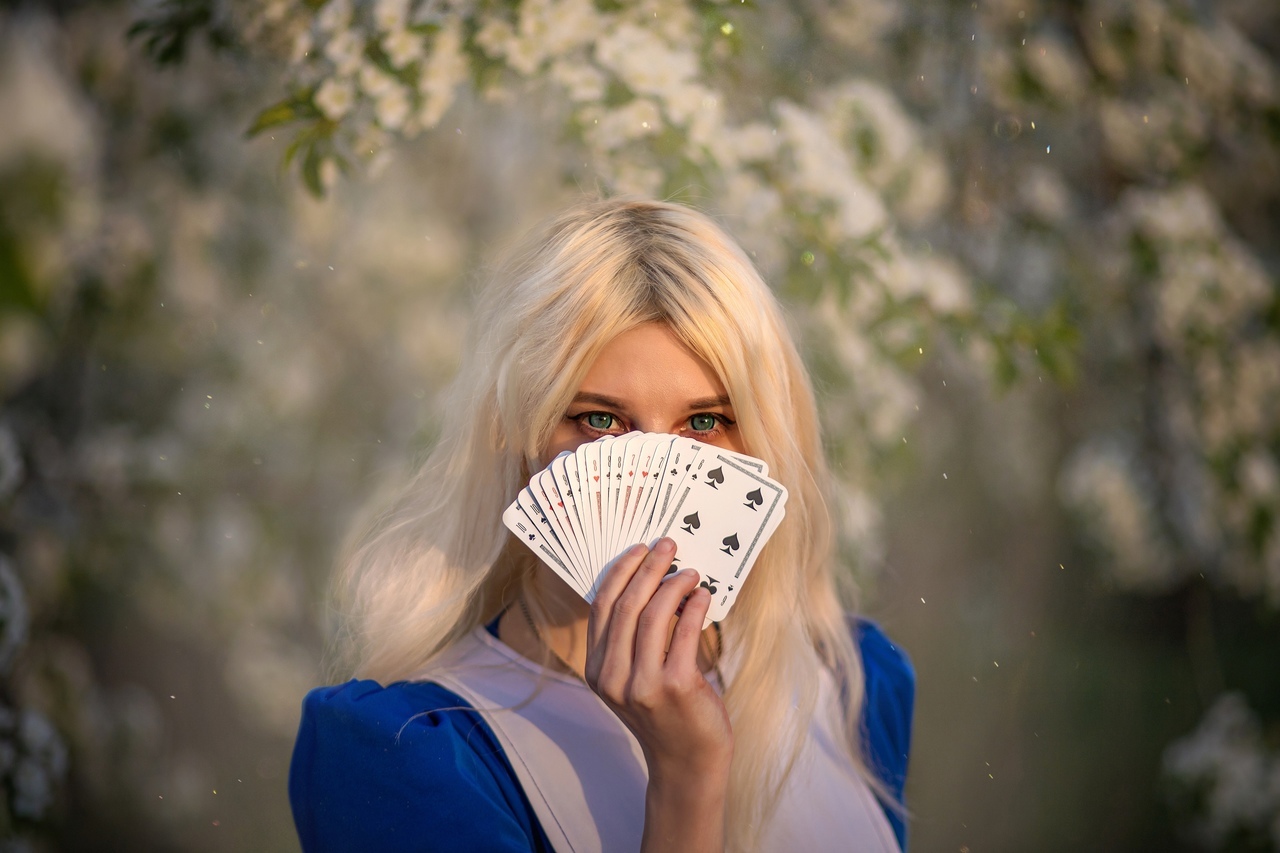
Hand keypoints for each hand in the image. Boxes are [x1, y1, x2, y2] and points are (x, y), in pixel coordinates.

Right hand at [585, 539, 731, 851]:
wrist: (687, 763)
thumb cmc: (667, 713)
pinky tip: (703, 596)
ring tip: (690, 572)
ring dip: (673, 585)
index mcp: (598, 670)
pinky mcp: (675, 686)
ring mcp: (642, 684)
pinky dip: (694, 607)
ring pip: (652, 615)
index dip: (620, 572)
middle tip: (668, 545)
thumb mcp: (635, 677)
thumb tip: (656, 581)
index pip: (601, 607)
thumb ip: (635, 638)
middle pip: (625, 605)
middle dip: (647, 568)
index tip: (639, 549)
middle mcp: (613, 677)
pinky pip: (683, 632)